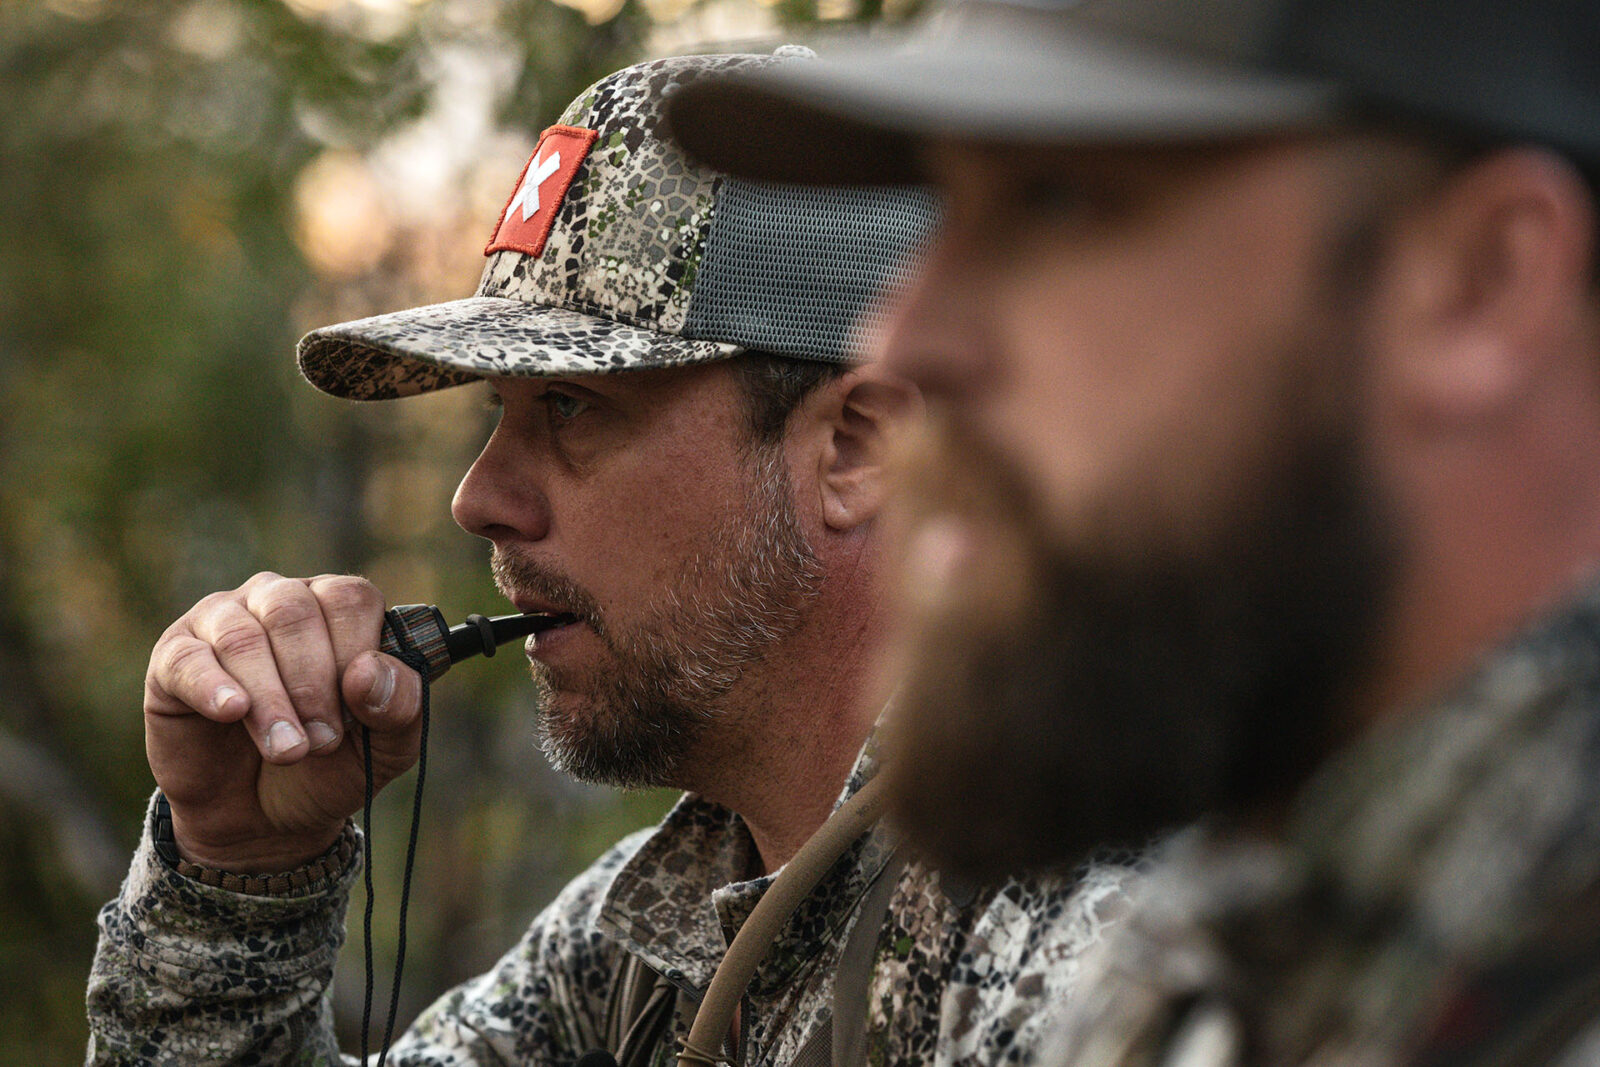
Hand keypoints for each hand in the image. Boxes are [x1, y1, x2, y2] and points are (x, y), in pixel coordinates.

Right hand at [145, 573, 424, 872]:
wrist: (262, 819)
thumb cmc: (329, 766)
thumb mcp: (385, 747)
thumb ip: (400, 706)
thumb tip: (369, 672)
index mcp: (337, 609)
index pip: (350, 598)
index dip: (356, 655)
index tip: (356, 716)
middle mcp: (279, 600)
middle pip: (294, 612)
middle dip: (313, 683)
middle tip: (322, 741)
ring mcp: (222, 623)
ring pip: (244, 637)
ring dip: (271, 700)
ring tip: (288, 751)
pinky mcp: (174, 659)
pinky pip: (188, 658)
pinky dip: (212, 686)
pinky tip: (232, 711)